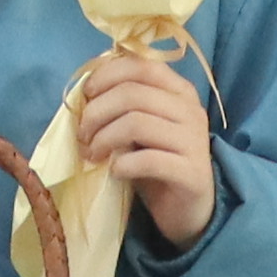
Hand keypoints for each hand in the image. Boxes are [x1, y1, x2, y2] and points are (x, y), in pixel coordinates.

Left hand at [63, 48, 215, 249]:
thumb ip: (123, 105)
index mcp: (180, 91)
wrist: (188, 210)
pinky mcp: (192, 173)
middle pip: (133, 94)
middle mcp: (191, 110)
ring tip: (92, 155)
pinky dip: (122, 165)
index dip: (107, 75)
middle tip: (82, 135)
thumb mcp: (139, 128)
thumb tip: (86, 92)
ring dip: (104, 139)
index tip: (86, 95)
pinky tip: (114, 172)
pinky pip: (148, 160)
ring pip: (137, 123)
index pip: (142, 66)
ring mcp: (195, 141)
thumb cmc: (157, 163)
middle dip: (97, 112)